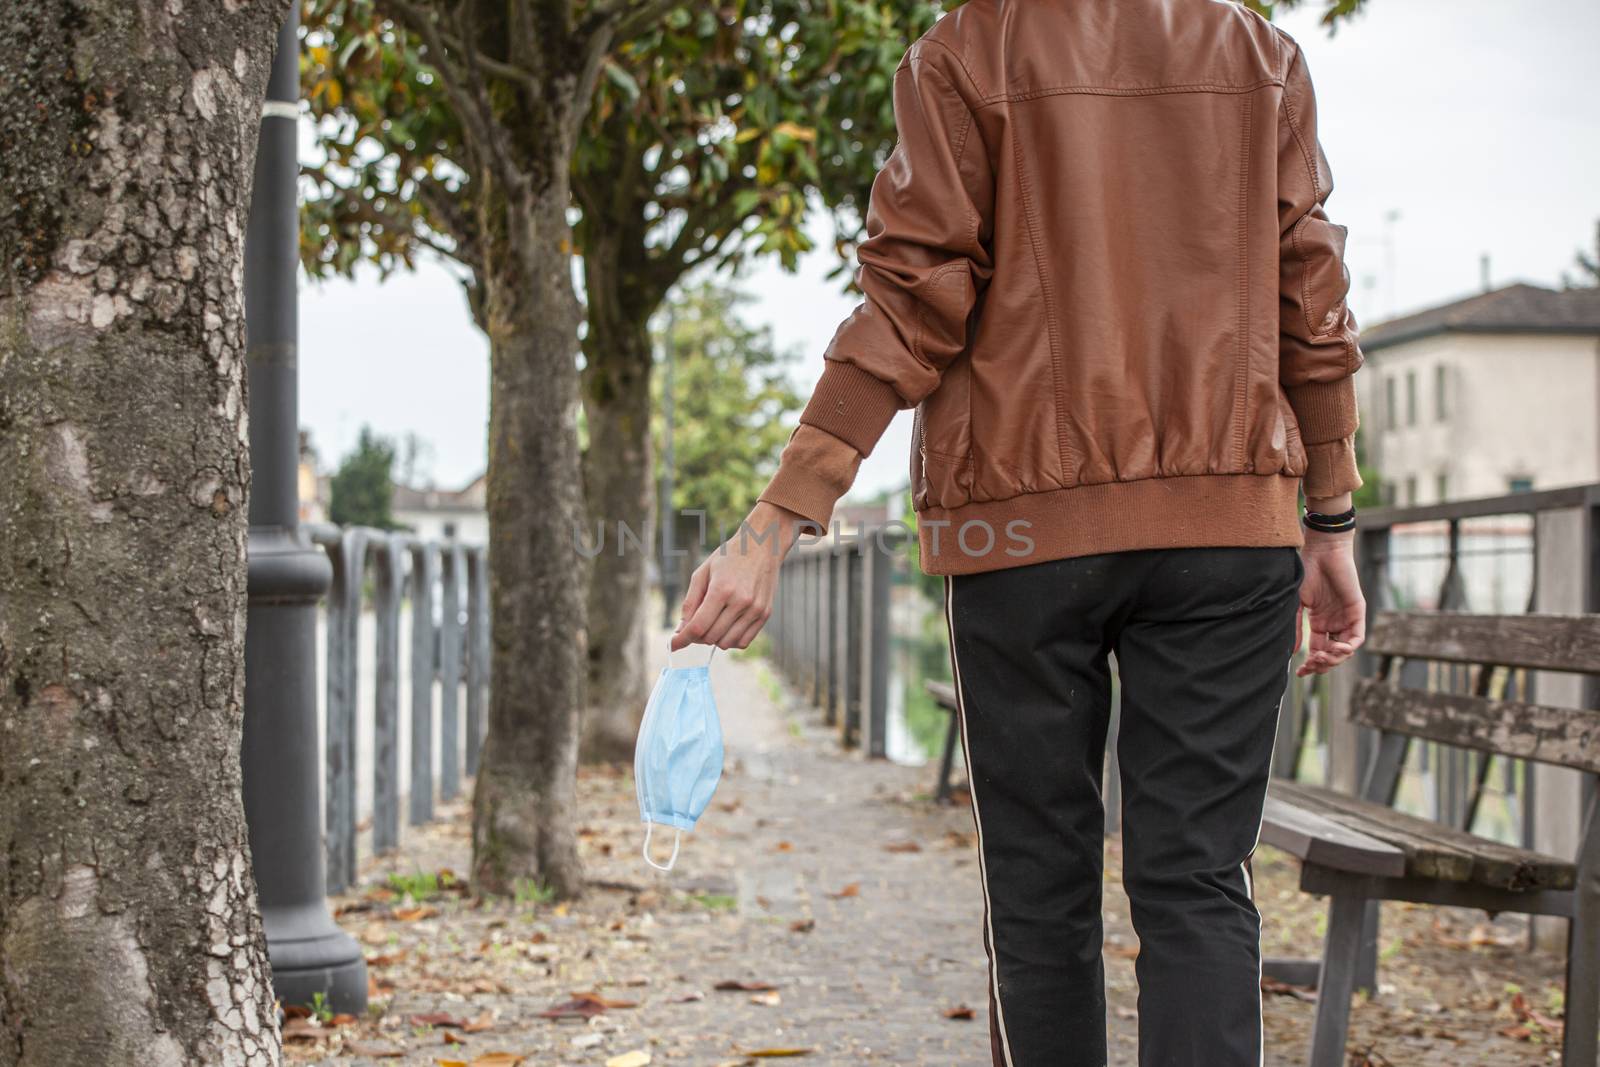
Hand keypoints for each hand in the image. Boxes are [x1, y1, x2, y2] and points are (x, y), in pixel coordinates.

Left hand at [672, 501, 811, 651]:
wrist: (762, 546)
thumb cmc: (729, 557)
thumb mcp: (703, 572)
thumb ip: (690, 602)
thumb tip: (681, 629)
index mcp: (722, 589)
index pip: (699, 626)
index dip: (683, 639)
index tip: (673, 645)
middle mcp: (741, 602)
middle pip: (711, 637)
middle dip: (697, 636)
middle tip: (694, 626)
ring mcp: (755, 610)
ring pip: (726, 643)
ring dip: (713, 639)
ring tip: (712, 623)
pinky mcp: (765, 615)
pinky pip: (743, 642)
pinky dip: (730, 640)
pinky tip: (726, 627)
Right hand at [1296, 525, 1365, 676]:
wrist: (1321, 552)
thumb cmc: (1307, 573)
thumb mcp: (1297, 604)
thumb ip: (1296, 628)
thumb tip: (1292, 652)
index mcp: (1319, 623)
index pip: (1318, 651)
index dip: (1311, 665)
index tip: (1299, 672)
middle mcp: (1334, 623)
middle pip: (1332, 655)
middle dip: (1322, 664)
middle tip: (1311, 664)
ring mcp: (1346, 618)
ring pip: (1345, 650)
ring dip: (1335, 658)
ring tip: (1321, 657)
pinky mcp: (1357, 611)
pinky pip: (1358, 637)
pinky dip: (1349, 647)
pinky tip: (1337, 648)